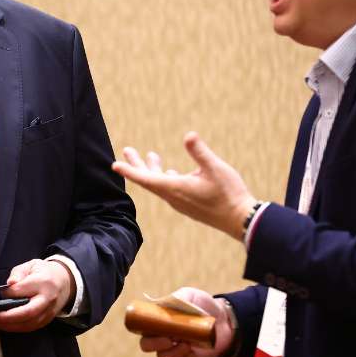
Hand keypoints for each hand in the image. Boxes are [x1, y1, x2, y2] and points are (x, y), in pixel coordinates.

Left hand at [0, 259, 73, 332]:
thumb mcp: (31, 265)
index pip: (22, 290)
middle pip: (27, 312)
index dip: (8, 293)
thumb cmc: (44, 272)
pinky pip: (30, 327)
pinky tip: (4, 325)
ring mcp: (49, 312)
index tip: (0, 293)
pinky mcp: (47, 320)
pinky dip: (16, 328)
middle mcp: (47, 299)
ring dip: (9, 326)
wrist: (64, 282)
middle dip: (7, 317)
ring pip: (28, 324)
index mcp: (43, 282)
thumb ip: (18, 273)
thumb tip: (10, 284)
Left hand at [112, 134, 257, 240]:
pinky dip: (165, 178)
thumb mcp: (215, 169)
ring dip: (153, 169)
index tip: (115, 165)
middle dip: (137, 164)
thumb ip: (200, 152)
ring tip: (149, 155)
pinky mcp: (189, 204)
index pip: (146, 179)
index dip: (130, 170)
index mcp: (176, 188)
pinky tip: (169, 172)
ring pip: (160, 184)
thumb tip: (188, 135)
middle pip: (149, 180)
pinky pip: (170, 190)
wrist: (240, 220)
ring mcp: (181, 202)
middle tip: (127, 149)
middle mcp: (174, 197)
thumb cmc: (229, 194)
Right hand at [138, 287, 235, 356]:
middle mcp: (163, 336)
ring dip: (172, 351)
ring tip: (186, 343)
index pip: (143, 328)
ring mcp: (175, 349)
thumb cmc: (203, 305)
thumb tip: (166, 306)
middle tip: (169, 339)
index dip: (144, 330)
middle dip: (155, 344)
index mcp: (160, 321)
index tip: (155, 328)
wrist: (225, 319)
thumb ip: (178, 299)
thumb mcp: (190, 296)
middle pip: (147, 345)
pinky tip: (191, 351)